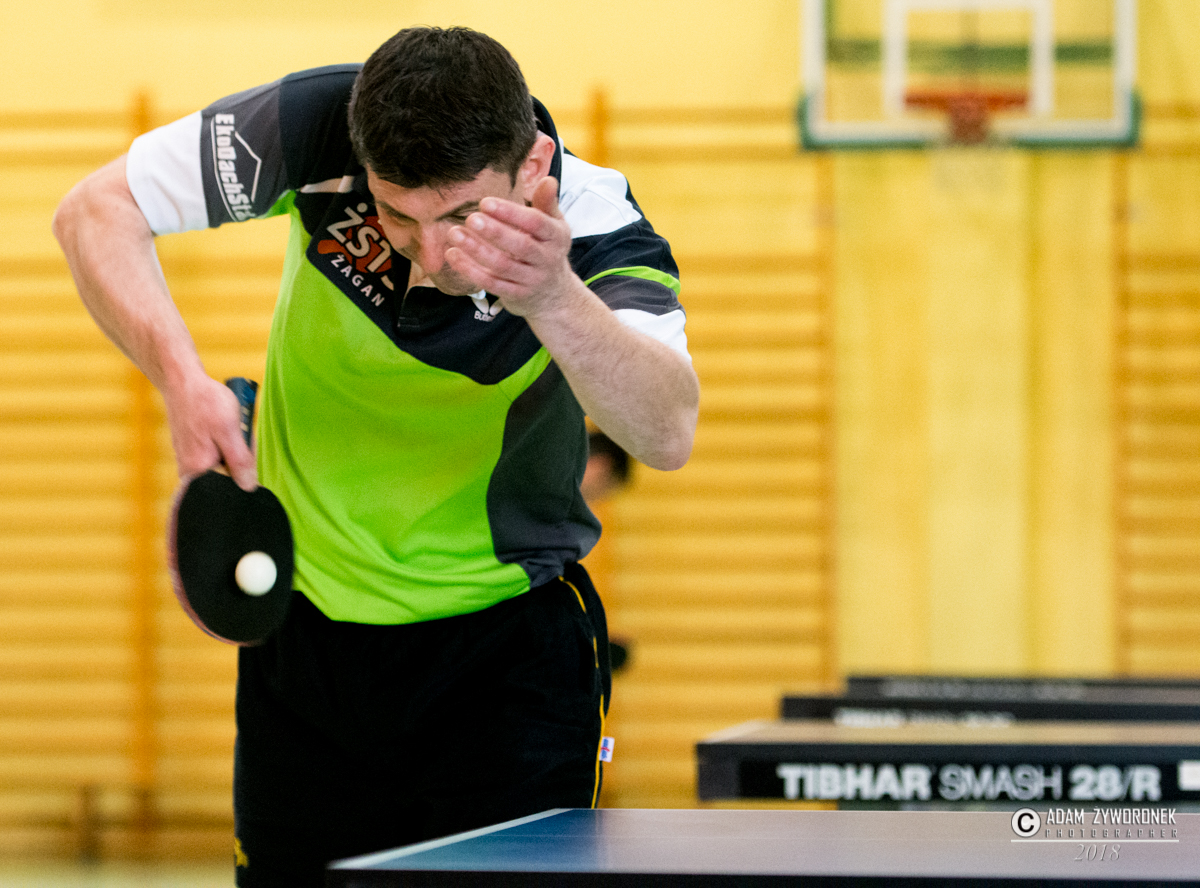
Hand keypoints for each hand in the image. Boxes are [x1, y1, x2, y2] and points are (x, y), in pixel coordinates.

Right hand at [163, 375, 256, 490]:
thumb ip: (240, 461)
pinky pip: (215, 454)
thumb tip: (249, 487)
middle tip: (238, 434)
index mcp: (198, 470)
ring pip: (223, 463)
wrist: (183, 382)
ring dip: (233, 448)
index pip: (230, 488)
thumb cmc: (205, 402)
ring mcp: (189, 461)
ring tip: (230, 428)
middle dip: (240, 458)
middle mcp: (190, 471)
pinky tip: (223, 428)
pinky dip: (224, 442)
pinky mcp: (192, 452)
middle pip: (227, 475)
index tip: (246, 452)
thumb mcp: (229, 431)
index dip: (245, 472)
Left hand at [444, 177, 579, 318]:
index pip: (535, 223)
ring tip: (455, 233)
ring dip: (477, 250)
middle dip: (494, 232)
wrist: (553, 295)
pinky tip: (453, 254)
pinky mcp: (516, 296)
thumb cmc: (547, 250)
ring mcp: (531, 280)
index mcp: (556, 237)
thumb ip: (547, 203)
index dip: (511, 213)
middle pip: (520, 245)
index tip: (486, 202)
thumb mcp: (553, 226)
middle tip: (470, 218)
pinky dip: (470, 269)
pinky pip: (491, 283)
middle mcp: (547, 259)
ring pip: (502, 265)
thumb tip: (547, 180)